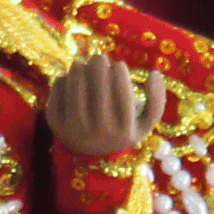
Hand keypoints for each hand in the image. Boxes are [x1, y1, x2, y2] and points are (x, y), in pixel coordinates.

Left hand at [46, 54, 167, 161]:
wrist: (91, 154)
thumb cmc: (121, 130)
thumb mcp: (145, 123)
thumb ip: (157, 100)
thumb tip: (155, 73)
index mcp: (123, 128)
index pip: (121, 87)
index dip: (119, 69)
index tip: (118, 66)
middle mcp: (99, 129)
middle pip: (97, 80)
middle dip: (99, 63)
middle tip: (100, 59)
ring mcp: (74, 127)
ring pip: (76, 82)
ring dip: (80, 66)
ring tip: (84, 65)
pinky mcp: (55, 123)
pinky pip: (58, 89)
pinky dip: (63, 79)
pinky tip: (70, 79)